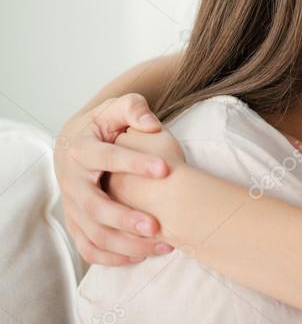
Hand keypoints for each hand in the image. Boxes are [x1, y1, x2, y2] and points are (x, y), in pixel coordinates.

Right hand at [54, 94, 174, 264]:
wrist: (76, 142)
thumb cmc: (105, 124)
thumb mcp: (117, 107)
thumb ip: (134, 108)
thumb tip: (150, 123)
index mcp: (81, 149)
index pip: (107, 157)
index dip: (135, 163)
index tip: (166, 169)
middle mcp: (72, 181)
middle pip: (94, 206)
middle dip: (125, 218)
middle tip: (157, 226)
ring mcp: (72, 205)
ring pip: (93, 233)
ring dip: (126, 244)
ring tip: (161, 245)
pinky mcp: (76, 222)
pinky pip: (88, 247)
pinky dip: (111, 257)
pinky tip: (141, 256)